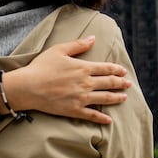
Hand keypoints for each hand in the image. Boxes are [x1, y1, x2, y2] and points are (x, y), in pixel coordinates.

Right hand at [2, 36, 130, 124]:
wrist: (28, 87)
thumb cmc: (41, 67)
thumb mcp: (59, 50)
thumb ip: (78, 45)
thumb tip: (93, 38)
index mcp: (83, 68)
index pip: (106, 68)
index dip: (117, 69)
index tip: (124, 71)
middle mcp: (86, 83)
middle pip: (109, 83)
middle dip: (121, 83)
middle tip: (128, 84)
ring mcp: (81, 98)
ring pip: (105, 98)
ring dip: (116, 98)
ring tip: (124, 98)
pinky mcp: (74, 110)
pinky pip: (92, 115)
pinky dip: (102, 118)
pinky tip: (109, 120)